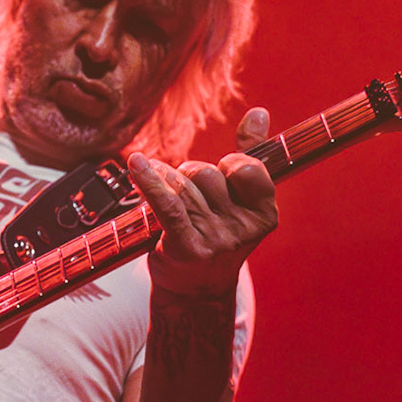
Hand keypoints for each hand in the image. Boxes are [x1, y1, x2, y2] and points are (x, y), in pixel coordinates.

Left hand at [127, 106, 277, 297]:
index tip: (223, 176)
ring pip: (182, 186)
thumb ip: (250, 155)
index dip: (229, 165)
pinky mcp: (185, 247)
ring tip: (168, 200)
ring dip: (167, 183)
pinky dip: (149, 181)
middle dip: (191, 175)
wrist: (195, 289)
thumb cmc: (216, 233)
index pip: (246, 167)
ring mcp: (215, 240)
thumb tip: (258, 112)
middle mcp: (243, 229)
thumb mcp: (241, 199)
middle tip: (189, 197)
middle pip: (207, 174)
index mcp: (264, 214)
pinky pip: (167, 203)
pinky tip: (136, 163)